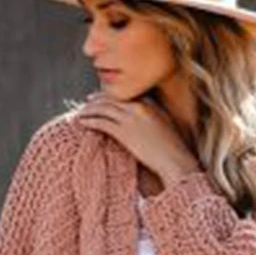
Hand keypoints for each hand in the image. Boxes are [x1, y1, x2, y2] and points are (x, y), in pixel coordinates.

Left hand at [78, 91, 200, 188]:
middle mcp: (138, 107)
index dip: (110, 95)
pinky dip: (89, 120)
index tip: (101, 97)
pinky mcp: (124, 132)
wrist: (175, 161)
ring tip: (81, 113)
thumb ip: (152, 119)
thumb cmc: (172, 151)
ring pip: (103, 108)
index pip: (124, 94)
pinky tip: (81, 122)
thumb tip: (142, 123)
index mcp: (149, 104)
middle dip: (97, 100)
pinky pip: (101, 122)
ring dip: (89, 109)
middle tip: (86, 103)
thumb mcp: (164, 127)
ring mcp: (130, 118)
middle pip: (111, 98)